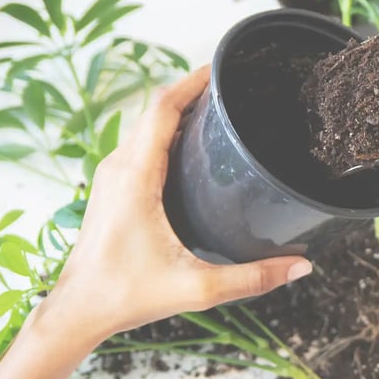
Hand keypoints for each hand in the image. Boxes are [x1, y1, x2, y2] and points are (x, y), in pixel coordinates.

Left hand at [47, 66, 311, 337]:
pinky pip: (141, 143)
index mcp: (135, 178)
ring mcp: (112, 176)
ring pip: (146, 125)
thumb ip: (252, 277)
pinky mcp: (113, 187)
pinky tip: (192, 143)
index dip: (192, 82)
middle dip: (192, 91)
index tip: (222, 68)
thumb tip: (300, 265)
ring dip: (179, 109)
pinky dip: (167, 131)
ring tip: (218, 108)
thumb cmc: (124, 294)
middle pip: (155, 109)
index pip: (162, 109)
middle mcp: (119, 167)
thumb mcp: (196, 288)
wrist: (78, 310)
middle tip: (232, 87)